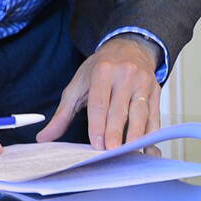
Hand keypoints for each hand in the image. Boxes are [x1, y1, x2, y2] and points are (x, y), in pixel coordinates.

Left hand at [41, 35, 160, 150]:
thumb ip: (62, 113)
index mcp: (103, 71)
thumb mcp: (78, 85)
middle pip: (120, 109)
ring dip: (136, 135)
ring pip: (140, 113)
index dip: (97, 125)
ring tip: (130, 152)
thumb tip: (44, 138)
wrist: (130, 47)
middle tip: (111, 151)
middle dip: (116, 132)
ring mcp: (144, 83)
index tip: (96, 144)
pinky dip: (151, 134)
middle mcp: (126, 75)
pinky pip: (154, 116)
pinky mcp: (157, 93)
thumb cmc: (101, 68)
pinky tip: (146, 148)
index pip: (99, 102)